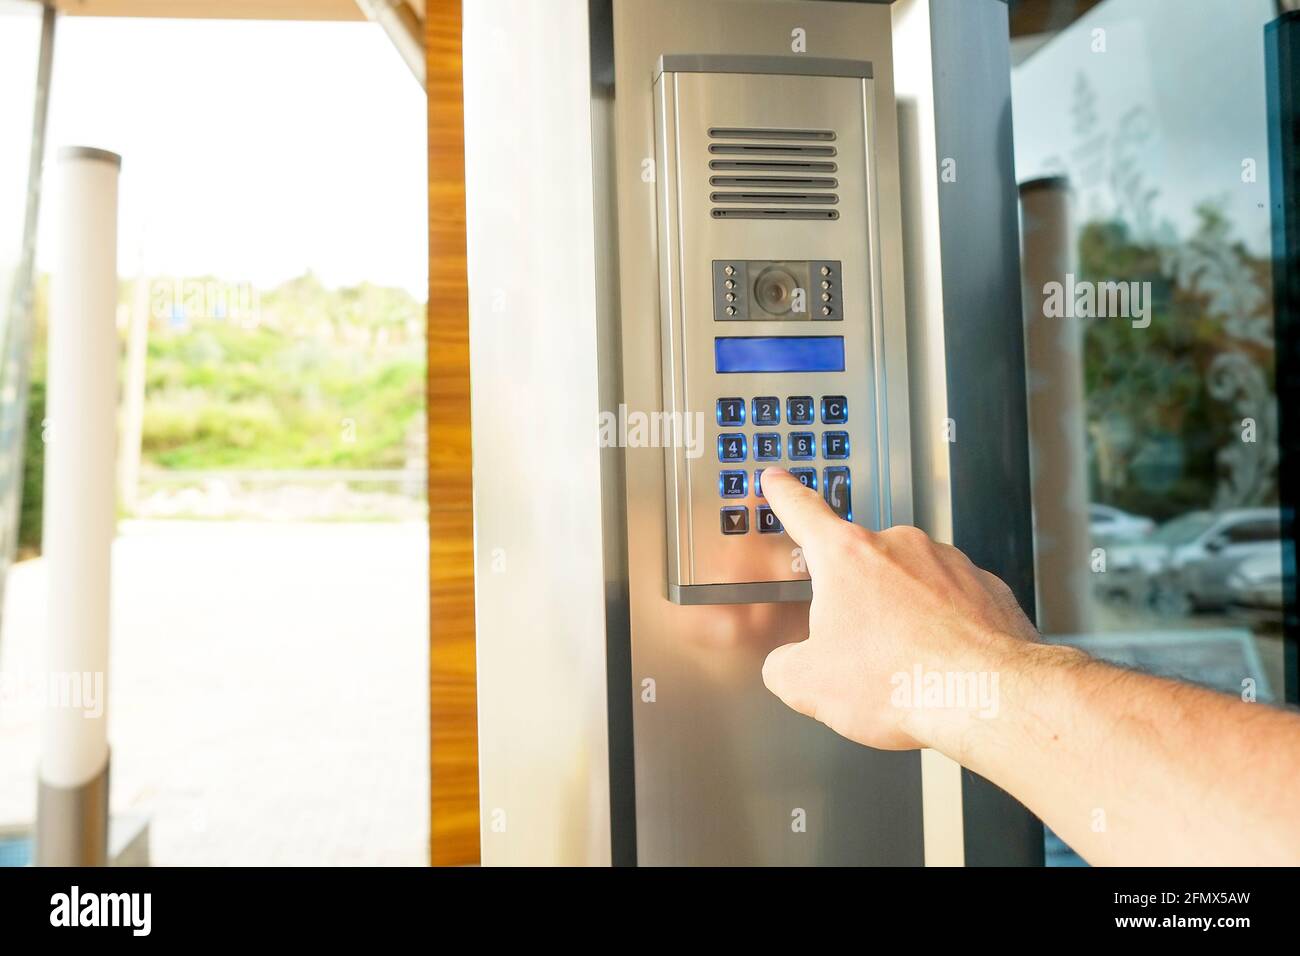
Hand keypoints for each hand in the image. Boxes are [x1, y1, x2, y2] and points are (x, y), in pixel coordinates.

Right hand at [758, 467, 1041, 752]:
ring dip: (903, 616)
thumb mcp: (809, 685)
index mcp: (847, 556)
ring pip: (909, 585)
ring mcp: (948, 562)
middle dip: (856, 602)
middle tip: (860, 650)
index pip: (804, 511)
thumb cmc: (905, 683)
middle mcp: (900, 546)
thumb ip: (784, 666)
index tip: (778, 481)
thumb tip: (790, 666)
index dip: (785, 495)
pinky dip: (944, 628)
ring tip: (906, 665)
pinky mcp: (986, 587)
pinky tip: (941, 664)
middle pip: (860, 564)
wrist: (989, 697)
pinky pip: (952, 603)